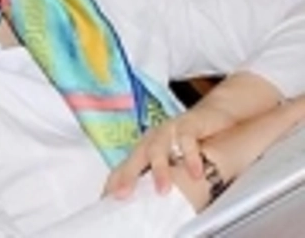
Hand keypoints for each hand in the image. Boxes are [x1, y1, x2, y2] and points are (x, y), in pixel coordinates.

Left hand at [103, 104, 236, 197]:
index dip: (116, 181)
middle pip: (137, 156)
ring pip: (158, 148)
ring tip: (162, 191)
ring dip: (159, 169)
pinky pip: (187, 139)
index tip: (107, 199)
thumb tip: (153, 208)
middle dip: (128, 175)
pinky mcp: (189, 124)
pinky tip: (195, 173)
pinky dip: (190, 156)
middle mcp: (154, 138)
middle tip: (122, 194)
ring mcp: (170, 130)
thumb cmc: (192, 142)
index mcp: (147, 148)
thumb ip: (162, 179)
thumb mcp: (176, 162)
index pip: (126, 165)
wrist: (214, 113)